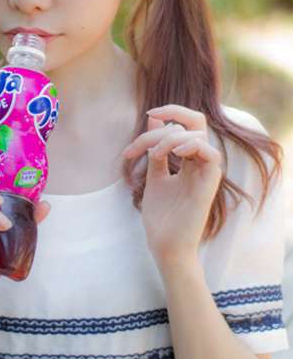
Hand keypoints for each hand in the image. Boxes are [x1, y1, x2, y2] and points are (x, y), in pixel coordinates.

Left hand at [122, 104, 222, 269]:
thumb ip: (155, 148)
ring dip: (170, 137)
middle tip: (148, 126)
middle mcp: (200, 162)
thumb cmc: (161, 216)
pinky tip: (172, 154)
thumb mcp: (153, 175)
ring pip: (197, 134)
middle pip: (195, 122)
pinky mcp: (210, 183)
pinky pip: (210, 153)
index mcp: (188, 160)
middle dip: (171, 114)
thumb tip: (154, 118)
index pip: (186, 124)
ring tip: (154, 155)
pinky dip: (189, 146)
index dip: (170, 113)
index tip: (148, 115)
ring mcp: (206, 172)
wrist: (165, 245)